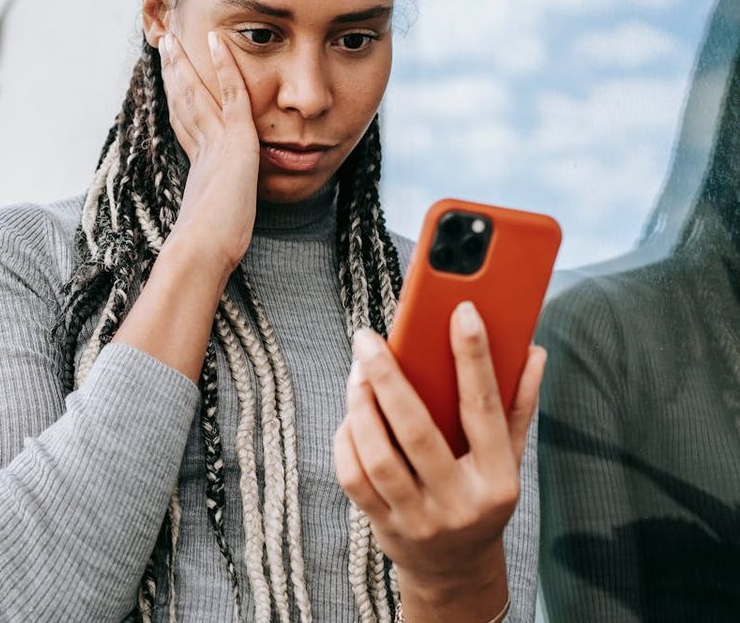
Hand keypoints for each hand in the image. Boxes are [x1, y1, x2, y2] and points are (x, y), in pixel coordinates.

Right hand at [157, 31, 259, 274]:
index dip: (177, 100)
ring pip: (197, 93)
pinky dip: (225, 66)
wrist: (203, 250)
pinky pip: (231, 93)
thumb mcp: (216, 229)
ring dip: (185, 63)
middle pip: (183, 102)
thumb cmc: (209, 251)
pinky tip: (218, 41)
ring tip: (174, 38)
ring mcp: (215, 142)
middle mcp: (200, 150)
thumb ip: (215, 221)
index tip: (171, 83)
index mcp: (197, 168)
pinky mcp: (233, 139)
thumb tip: (210, 239)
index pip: (186, 125)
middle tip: (164, 46)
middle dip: (174, 74)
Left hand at [332, 302, 545, 616]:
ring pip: (378, 456)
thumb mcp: (510, 458)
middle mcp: (460, 502)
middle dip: (388, 378)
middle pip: (417, 432)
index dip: (474, 358)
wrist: (456, 570)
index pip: (485, 409)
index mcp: (498, 478)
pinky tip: (350, 415)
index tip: (461, 311)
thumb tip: (533, 351)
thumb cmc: (481, 498)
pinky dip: (346, 440)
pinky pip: (353, 478)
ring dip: (360, 407)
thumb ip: (518, 405)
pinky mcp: (385, 527)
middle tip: (367, 338)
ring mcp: (419, 519)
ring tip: (357, 372)